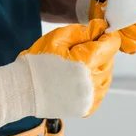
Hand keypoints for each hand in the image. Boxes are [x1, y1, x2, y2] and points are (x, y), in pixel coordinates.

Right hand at [0, 20, 120, 128]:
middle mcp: (93, 82)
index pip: (112, 43)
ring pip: (106, 75)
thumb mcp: (58, 38)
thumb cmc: (37, 64)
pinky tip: (77, 80)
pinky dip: (92, 84)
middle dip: (98, 52)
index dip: (105, 35)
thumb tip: (101, 28)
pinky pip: (99, 91)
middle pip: (109, 59)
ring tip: (75, 68)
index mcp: (86, 63)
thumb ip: (84, 31)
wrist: (23, 91)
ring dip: (96, 68)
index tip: (97, 34)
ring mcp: (91, 98)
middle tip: (77, 52)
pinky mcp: (87, 108)